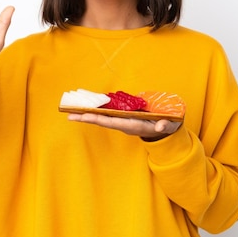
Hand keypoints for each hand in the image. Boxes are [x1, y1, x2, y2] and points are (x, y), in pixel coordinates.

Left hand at [67, 113, 181, 139]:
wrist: (166, 130)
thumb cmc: (167, 125)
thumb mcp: (169, 125)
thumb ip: (165, 125)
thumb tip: (160, 126)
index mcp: (134, 125)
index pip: (113, 122)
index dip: (99, 119)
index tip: (85, 116)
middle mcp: (125, 124)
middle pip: (103, 121)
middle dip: (86, 118)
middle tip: (69, 116)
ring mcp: (123, 121)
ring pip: (103, 117)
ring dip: (88, 114)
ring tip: (72, 111)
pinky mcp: (123, 117)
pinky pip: (107, 114)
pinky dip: (96, 110)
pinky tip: (86, 106)